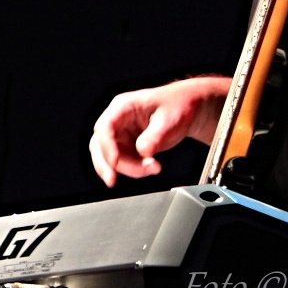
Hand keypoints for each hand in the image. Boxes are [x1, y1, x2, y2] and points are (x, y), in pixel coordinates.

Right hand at [88, 76, 229, 186]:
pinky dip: (133, 169)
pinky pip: (121, 161)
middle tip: (113, 180)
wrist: (188, 109)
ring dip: (126, 168)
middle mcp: (118, 120)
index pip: (105, 127)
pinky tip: (149, 168)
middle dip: (107, 164)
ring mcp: (121, 133)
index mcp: (124, 106)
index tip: (115, 162)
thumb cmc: (178, 106)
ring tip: (151, 168)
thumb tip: (142, 152)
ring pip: (108, 156)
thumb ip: (155, 136)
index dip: (106, 146)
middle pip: (99, 144)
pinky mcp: (127, 145)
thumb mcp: (170, 120)